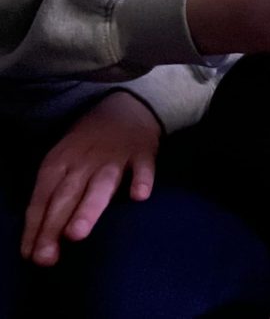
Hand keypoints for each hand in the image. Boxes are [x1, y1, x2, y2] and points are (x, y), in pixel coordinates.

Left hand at [21, 92, 159, 266]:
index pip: (42, 197)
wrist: (128, 107)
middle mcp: (84, 161)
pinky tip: (139, 196)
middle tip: (46, 258)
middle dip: (54, 225)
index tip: (31, 257)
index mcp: (60, 162)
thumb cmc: (89, 144)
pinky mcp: (143, 152)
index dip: (35, 227)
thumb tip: (38, 238)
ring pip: (100, 185)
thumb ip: (54, 194)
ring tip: (77, 233)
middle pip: (67, 196)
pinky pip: (143, 167)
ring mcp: (115, 157)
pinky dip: (141, 179)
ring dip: (88, 208)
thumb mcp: (64, 160)